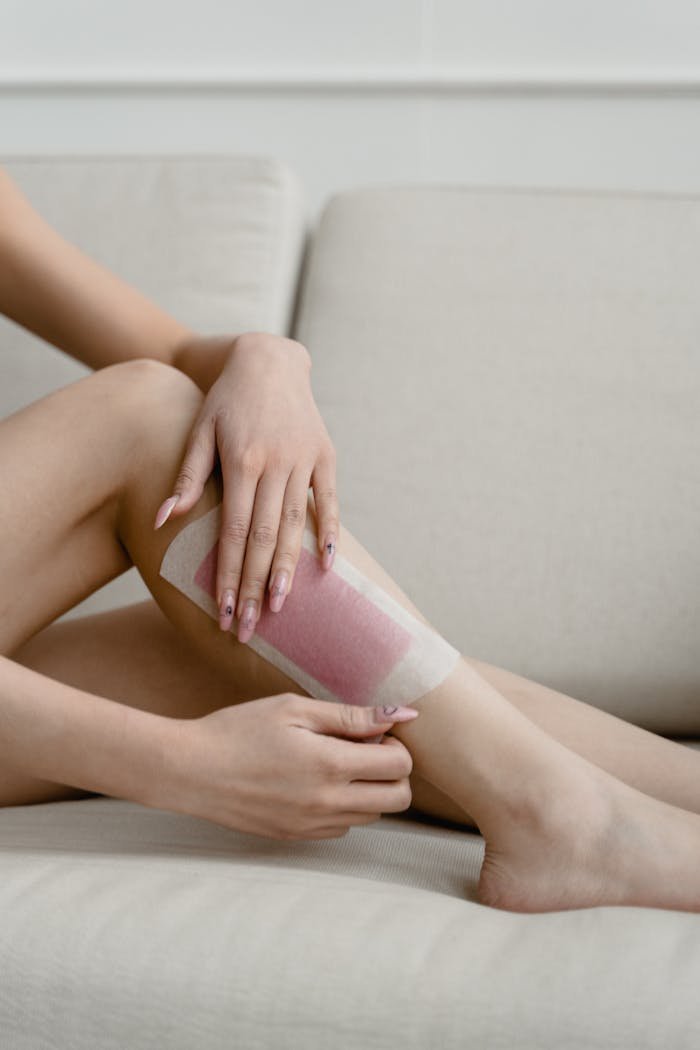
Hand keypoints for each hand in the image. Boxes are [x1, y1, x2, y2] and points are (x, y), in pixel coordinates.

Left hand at [156, 332, 338, 642]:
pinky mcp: (325, 456)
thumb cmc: (226, 400)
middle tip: (250, 627)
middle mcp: (275, 463)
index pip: (234, 533)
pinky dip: (329, 533)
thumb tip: (164, 520)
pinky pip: (329, 501)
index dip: (230, 575)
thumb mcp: (199, 431)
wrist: (270, 360)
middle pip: (264, 538)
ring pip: (295, 526)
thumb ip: (187, 478)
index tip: (225, 613)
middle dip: (256, 587)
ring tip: (282, 607)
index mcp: (241, 461)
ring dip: (288, 570)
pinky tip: (326, 567)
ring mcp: (304, 460)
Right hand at [163, 696, 416, 839]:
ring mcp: (312, 825)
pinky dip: (343, 806)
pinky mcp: (296, 837)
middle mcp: (327, 803)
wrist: (190, 770)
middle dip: (394, 772)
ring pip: (373, 815)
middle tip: (366, 749)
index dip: (395, 744)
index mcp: (330, 765)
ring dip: (369, 790)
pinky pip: (342, 827)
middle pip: (398, 799)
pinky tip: (316, 782)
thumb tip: (402, 714)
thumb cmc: (239, 730)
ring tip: (336, 763)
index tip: (374, 731)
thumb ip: (351, 716)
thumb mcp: (294, 709)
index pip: (400, 766)